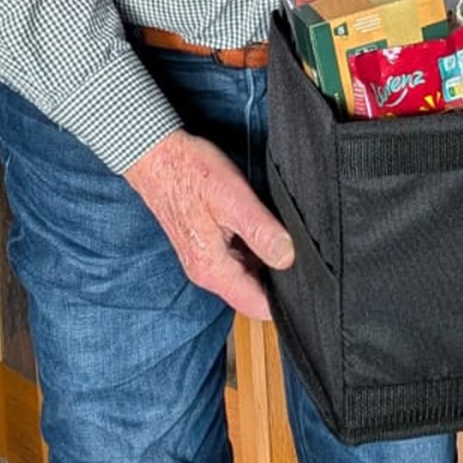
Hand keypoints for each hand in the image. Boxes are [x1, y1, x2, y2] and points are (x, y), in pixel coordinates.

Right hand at [122, 130, 293, 320]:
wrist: (156, 156)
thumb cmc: (189, 172)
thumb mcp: (233, 198)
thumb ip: (261, 231)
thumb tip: (288, 257)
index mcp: (213, 269)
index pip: (257, 306)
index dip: (285, 301)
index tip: (307, 282)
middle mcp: (207, 272)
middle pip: (253, 292)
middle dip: (278, 279)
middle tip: (299, 252)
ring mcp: (204, 260)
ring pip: (247, 274)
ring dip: (265, 260)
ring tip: (281, 235)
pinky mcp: (205, 246)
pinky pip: (237, 258)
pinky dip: (253, 247)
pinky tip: (261, 225)